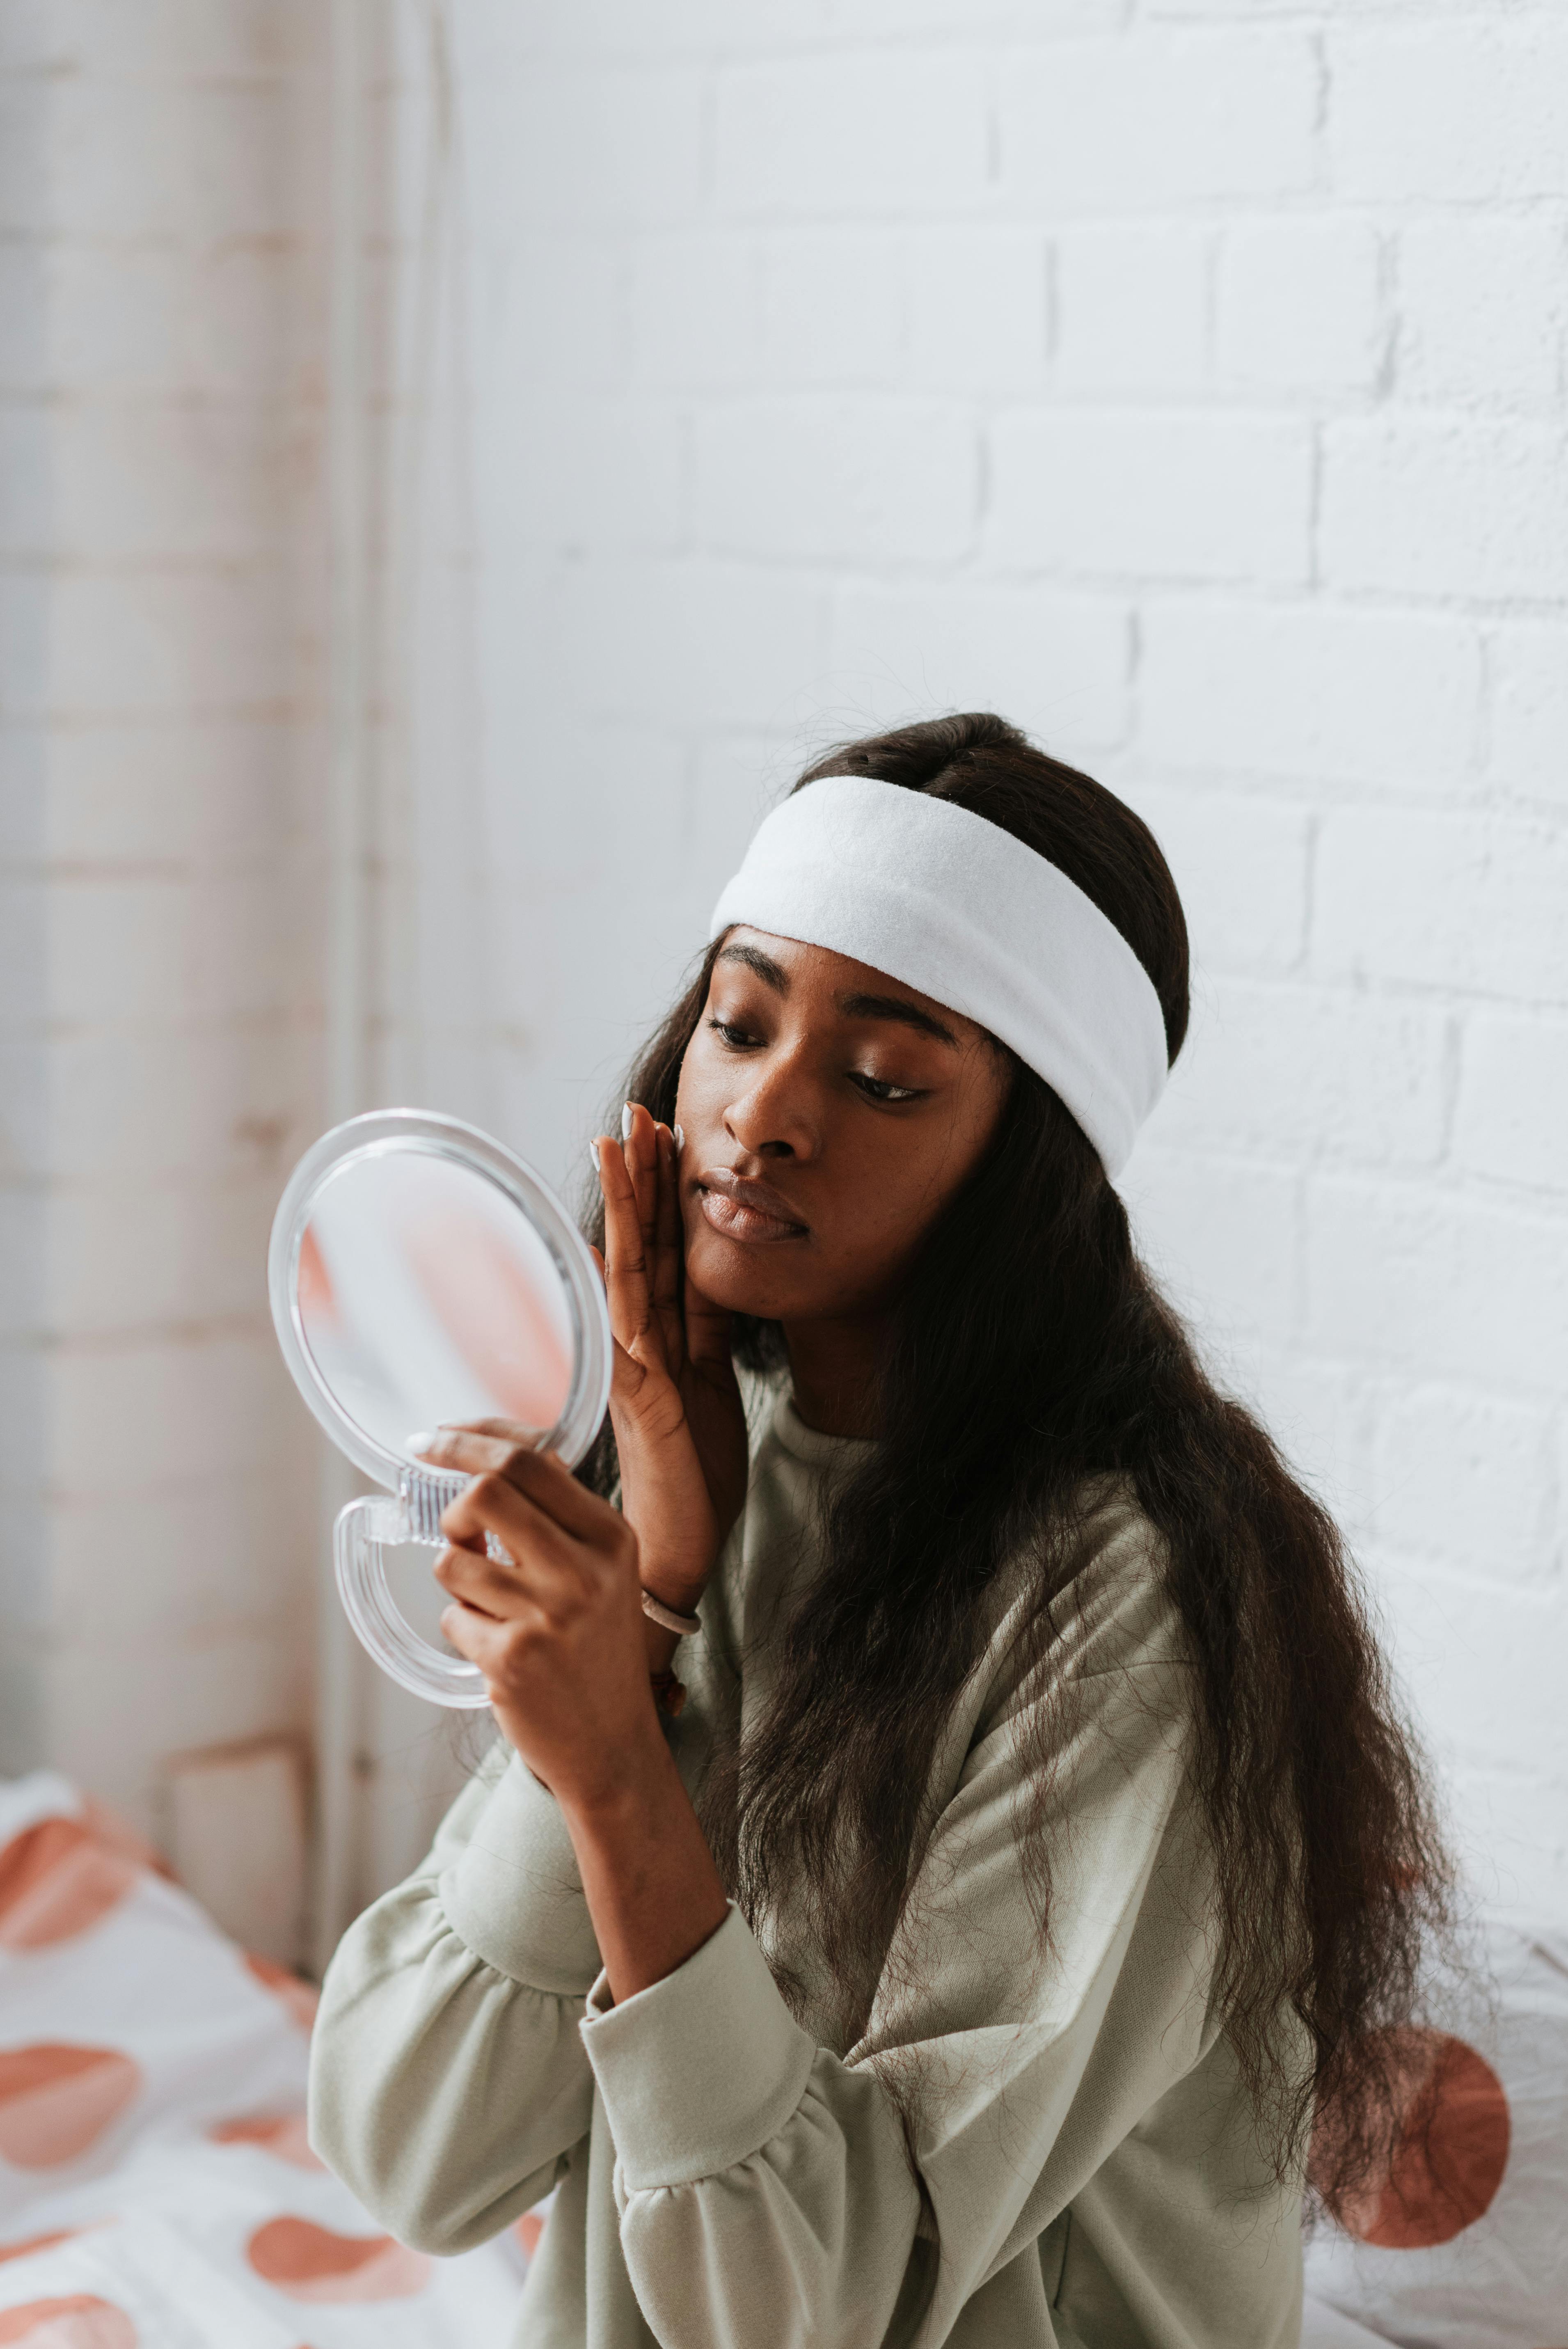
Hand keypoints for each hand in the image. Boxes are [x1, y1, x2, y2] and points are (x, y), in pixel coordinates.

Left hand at [433, 1443, 663, 1808]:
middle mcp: (584, 1570)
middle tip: (458, 1531)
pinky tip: (497, 1646)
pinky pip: (452, 1617)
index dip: (468, 1442)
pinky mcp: (511, 1660)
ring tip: (490, 1604)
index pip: (528, 1460)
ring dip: (457, 1578)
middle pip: (485, 1493)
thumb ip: (559, 1513)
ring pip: (453, 1561)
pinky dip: (463, 1627)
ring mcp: (548, 1616)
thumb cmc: (598, 1645)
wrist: (612, 1741)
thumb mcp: (604, 1568)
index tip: (433, 1441)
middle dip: (454, 1509)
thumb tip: (492, 1457)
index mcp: (610, 1535)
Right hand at [590, 1103, 748, 1612]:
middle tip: (633, 1113)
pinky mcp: (641, 1399)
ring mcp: (633, 1366)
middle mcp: (638, 1340)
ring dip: (621, 1208)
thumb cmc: (697, 1468)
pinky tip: (605, 1249)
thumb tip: (707, 1269)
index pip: (660, 1245)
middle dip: (636, 1176)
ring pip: (626, 1270)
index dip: (658, 1189)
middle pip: (638, 1243)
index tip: (660, 1130)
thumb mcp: (717, 1378)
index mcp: (663, 1334)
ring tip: (617, 1150)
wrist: (683, 1542)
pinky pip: (626, 1334)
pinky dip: (615, 1289)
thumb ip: (708, 1326)